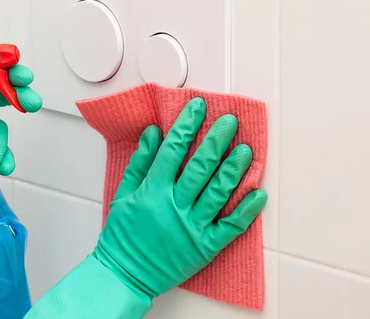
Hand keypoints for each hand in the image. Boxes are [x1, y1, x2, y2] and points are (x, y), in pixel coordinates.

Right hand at [92, 97, 266, 298]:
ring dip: (234, 169)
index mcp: (153, 191)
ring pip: (218, 192)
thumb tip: (153, 133)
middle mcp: (174, 206)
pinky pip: (230, 227)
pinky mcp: (205, 247)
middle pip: (200, 167)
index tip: (198, 107)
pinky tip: (258, 193)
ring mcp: (192, 227)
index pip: (173, 150)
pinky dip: (246, 210)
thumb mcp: (122, 194)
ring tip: (246, 149)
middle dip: (216, 140)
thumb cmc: (122, 235)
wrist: (124, 273)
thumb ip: (139, 163)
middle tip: (230, 121)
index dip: (186, 126)